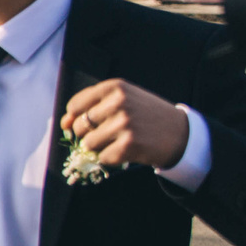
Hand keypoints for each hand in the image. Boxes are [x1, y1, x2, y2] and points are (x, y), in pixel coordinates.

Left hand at [61, 78, 187, 168]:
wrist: (181, 133)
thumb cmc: (146, 116)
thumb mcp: (123, 101)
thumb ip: (92, 107)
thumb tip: (63, 124)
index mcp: (115, 87)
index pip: (75, 105)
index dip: (78, 118)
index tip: (92, 122)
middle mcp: (119, 102)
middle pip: (80, 126)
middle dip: (89, 134)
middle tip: (110, 134)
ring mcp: (124, 124)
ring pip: (88, 143)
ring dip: (100, 148)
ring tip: (119, 142)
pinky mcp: (129, 145)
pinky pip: (102, 157)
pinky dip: (110, 158)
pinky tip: (126, 151)